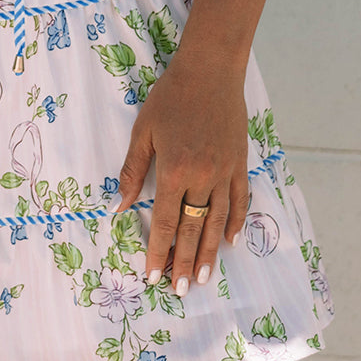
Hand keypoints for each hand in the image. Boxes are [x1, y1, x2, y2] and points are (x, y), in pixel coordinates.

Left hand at [115, 47, 248, 295]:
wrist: (209, 71)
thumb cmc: (170, 97)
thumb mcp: (143, 131)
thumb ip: (133, 171)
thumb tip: (119, 207)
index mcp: (175, 170)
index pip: (167, 221)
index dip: (159, 251)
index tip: (154, 275)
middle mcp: (203, 177)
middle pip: (194, 229)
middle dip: (185, 262)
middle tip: (180, 290)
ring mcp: (226, 171)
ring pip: (218, 222)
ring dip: (210, 252)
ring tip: (204, 278)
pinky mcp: (240, 163)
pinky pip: (240, 200)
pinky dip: (236, 223)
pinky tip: (229, 242)